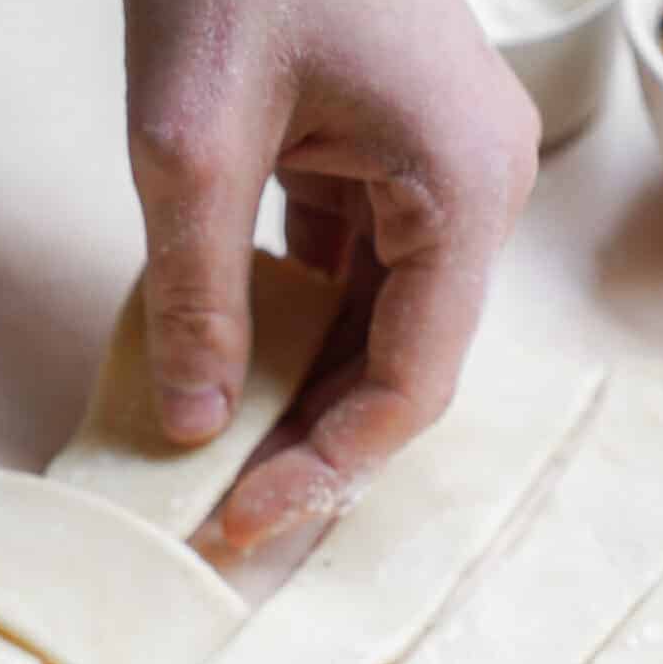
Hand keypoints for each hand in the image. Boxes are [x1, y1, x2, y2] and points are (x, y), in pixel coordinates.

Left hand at [122, 0, 539, 549]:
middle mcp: (473, 188)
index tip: (237, 521)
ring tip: (212, 465)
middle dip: (309, 448)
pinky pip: (346, 277)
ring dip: (296, 399)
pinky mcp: (384, 155)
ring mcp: (435, 171)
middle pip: (399, 369)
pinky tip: (219, 377)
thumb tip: (189, 427)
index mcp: (462, 187)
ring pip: (373, 332)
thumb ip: (194, 295)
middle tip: (218, 518)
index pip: (409, 384)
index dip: (324, 469)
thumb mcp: (189, 142)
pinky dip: (286, 331)